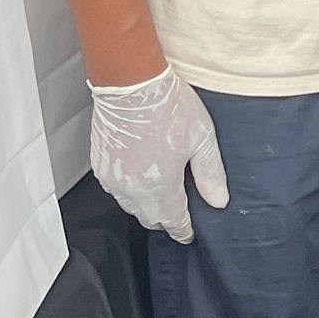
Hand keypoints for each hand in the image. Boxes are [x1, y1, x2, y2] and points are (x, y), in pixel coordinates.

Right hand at [88, 64, 229, 244]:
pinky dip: (128, 189)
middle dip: (164, 219)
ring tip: (161, 194)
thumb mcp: (201, 139)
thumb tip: (218, 201)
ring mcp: (112, 178)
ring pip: (130, 205)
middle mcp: (131, 189)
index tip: (189, 234)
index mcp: (159, 187)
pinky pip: (115, 189)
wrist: (131, 84)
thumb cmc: (168, 107)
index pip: (172, 221)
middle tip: (178, 212)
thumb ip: (210, 174)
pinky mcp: (99, 164)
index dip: (183, 230)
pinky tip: (139, 176)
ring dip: (145, 205)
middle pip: (149, 218)